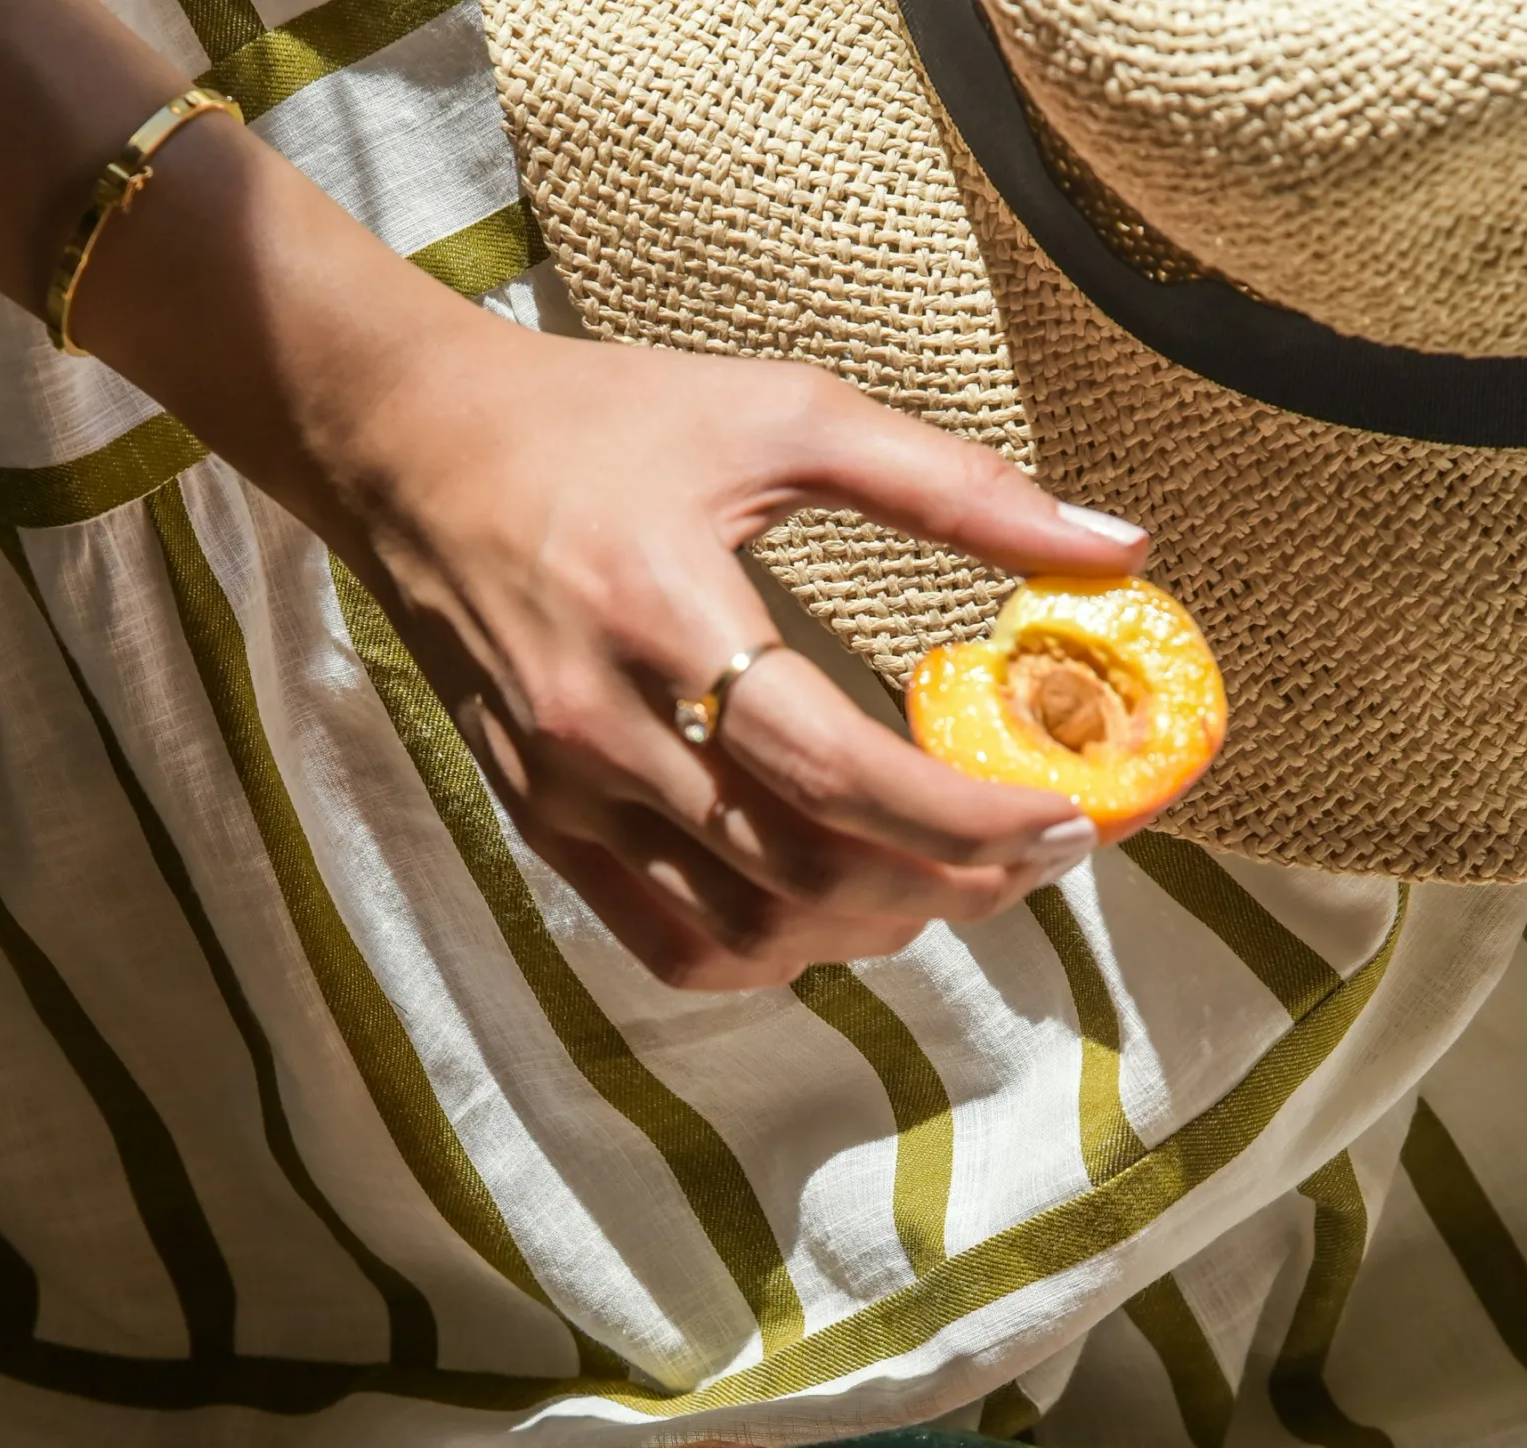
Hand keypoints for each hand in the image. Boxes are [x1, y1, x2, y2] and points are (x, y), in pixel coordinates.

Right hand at [339, 325, 1150, 987]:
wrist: (407, 447)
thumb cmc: (600, 419)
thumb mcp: (782, 414)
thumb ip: (954, 485)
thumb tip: (1119, 549)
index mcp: (668, 612)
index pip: (839, 773)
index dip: (966, 820)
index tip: (1067, 823)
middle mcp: (606, 726)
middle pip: (804, 872)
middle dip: (945, 884)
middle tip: (1031, 858)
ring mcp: (564, 792)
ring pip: (744, 928)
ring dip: (867, 928)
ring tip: (945, 882)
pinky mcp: (540, 825)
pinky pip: (666, 943)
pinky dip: (766, 954)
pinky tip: (828, 912)